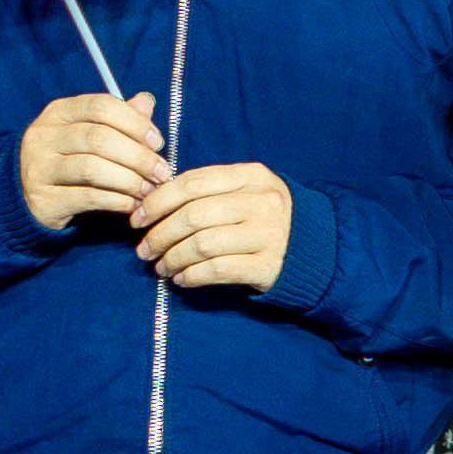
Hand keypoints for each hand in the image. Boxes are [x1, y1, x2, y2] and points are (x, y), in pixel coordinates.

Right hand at [22, 92, 167, 232]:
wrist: (30, 197)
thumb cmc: (70, 160)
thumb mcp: (90, 133)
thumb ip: (119, 118)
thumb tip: (146, 101)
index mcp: (58, 113)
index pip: (101, 106)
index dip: (135, 123)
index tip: (157, 142)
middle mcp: (43, 136)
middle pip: (99, 139)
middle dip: (138, 156)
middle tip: (162, 172)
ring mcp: (39, 168)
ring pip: (92, 169)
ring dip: (130, 181)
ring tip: (150, 190)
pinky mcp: (43, 199)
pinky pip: (88, 197)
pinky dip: (117, 201)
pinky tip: (133, 204)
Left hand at [131, 160, 297, 295]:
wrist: (314, 247)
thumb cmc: (264, 216)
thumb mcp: (245, 190)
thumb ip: (207, 190)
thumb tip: (151, 203)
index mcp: (252, 176)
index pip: (193, 183)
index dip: (158, 201)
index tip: (138, 218)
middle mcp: (262, 202)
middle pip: (194, 216)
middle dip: (160, 234)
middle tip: (145, 249)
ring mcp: (268, 234)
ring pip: (202, 245)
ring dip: (172, 258)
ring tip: (161, 266)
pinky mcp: (269, 266)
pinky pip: (218, 270)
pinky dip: (192, 275)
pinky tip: (182, 278)